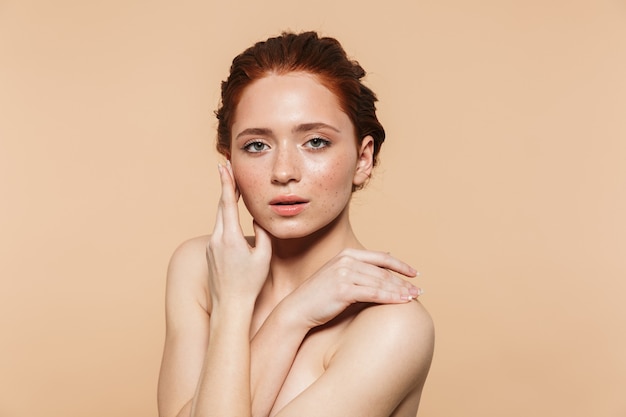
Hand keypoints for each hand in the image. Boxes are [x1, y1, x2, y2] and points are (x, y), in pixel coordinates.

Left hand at [206, 161, 271, 306]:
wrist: (229, 306)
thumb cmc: (250, 283)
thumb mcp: (263, 256)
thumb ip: (262, 233)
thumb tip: (258, 218)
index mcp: (230, 237)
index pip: (227, 203)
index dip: (225, 182)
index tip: (223, 167)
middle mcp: (216, 239)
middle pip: (221, 207)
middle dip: (225, 187)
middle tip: (226, 168)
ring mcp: (211, 246)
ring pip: (220, 219)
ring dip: (226, 204)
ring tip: (232, 189)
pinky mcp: (210, 253)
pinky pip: (219, 231)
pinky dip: (226, 220)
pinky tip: (232, 219)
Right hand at [282, 248, 421, 327]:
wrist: (297, 310)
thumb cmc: (319, 297)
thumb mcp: (339, 277)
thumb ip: (359, 271)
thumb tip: (383, 267)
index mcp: (347, 254)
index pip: (381, 258)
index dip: (401, 265)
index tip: (415, 273)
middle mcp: (346, 260)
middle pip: (383, 271)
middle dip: (403, 282)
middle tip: (419, 291)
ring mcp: (344, 274)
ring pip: (381, 282)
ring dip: (401, 291)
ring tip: (414, 298)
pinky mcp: (343, 289)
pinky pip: (374, 293)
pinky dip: (391, 298)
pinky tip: (402, 302)